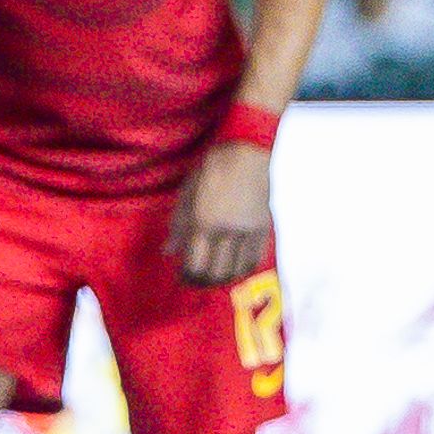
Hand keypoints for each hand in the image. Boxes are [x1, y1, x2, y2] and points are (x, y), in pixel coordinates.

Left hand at [164, 136, 273, 288]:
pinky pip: (255, 259)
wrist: (246, 152)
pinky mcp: (264, 227)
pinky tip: (235, 266)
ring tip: (216, 275)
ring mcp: (248, 231)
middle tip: (198, 280)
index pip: (196, 264)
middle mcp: (227, 231)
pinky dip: (244, 268)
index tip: (184, 277)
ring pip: (237, 269)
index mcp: (204, 222)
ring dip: (224, 277)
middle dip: (205, 281)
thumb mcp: (187, 193)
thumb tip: (169, 252)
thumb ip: (178, 225)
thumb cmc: (212, 168)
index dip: (188, 277)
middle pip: (217, 272)